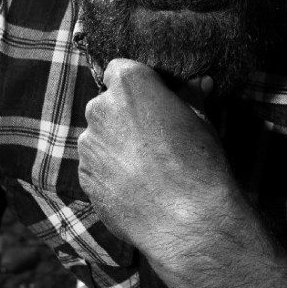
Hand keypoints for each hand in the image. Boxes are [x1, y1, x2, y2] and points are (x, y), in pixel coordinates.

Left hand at [77, 59, 238, 263]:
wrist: (186, 219)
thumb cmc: (199, 161)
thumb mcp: (201, 120)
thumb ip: (192, 95)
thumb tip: (200, 82)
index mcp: (130, 85)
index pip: (120, 68)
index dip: (137, 83)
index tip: (154, 98)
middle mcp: (101, 109)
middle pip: (107, 103)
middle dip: (125, 114)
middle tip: (155, 134)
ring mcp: (88, 145)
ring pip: (100, 136)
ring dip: (117, 144)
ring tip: (148, 165)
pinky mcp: (85, 177)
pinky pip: (96, 165)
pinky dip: (111, 171)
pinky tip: (138, 185)